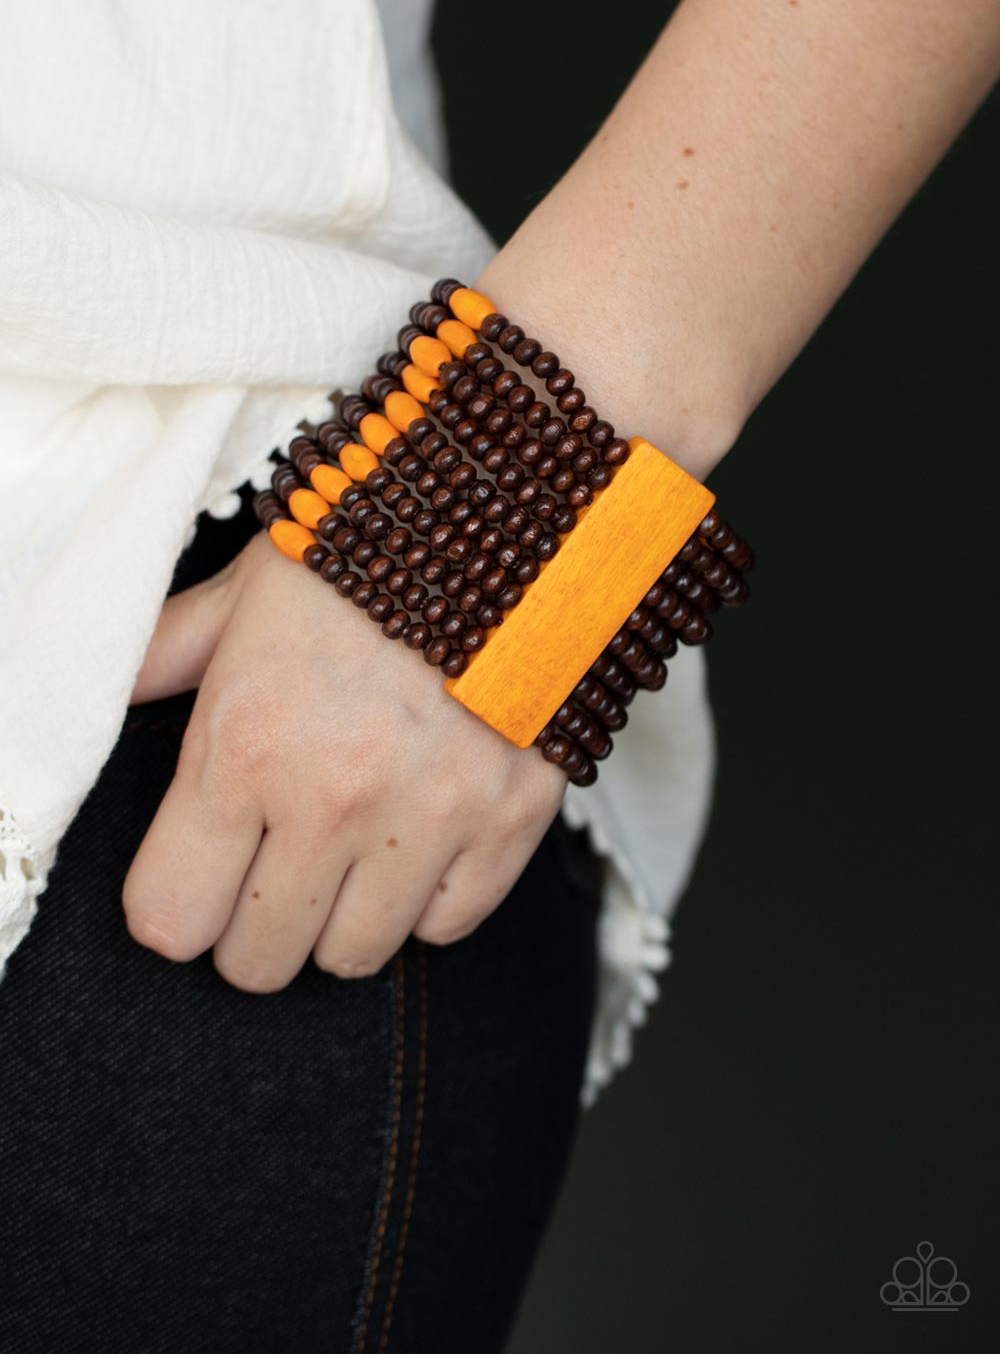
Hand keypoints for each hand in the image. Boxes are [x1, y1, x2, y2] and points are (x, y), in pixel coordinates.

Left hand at [122, 531, 565, 989]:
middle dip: (251, 923)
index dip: (175, 903)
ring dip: (339, 915)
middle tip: (272, 862)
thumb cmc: (372, 548)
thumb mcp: (249, 589)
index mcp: (247, 744)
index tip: (198, 871)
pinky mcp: (513, 820)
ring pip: (353, 957)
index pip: (171, 918)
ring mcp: (433, 815)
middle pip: (258, 960)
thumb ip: (168, 653)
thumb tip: (109, 691)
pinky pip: (447, 925)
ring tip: (348, 846)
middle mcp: (336, 798)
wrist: (513, 510)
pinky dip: (425, 897)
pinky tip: (416, 834)